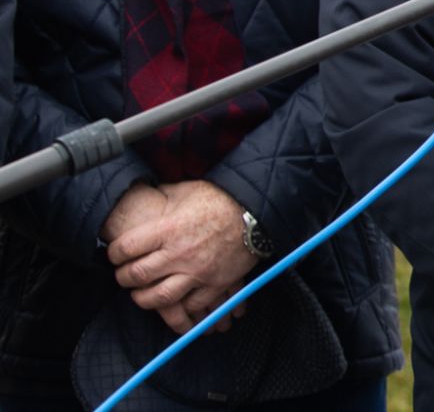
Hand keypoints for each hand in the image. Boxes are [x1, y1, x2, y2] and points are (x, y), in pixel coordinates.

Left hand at [105, 181, 257, 333]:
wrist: (256, 211)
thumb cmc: (220, 199)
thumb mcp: (187, 190)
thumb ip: (161, 196)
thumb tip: (142, 193)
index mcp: (168, 229)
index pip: (124, 249)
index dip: (113, 253)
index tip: (114, 254)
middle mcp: (179, 253)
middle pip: (136, 276)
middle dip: (123, 277)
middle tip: (124, 275)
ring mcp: (197, 271)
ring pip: (158, 297)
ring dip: (144, 298)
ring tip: (141, 293)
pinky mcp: (215, 283)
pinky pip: (190, 304)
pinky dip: (178, 306)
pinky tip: (174, 299)